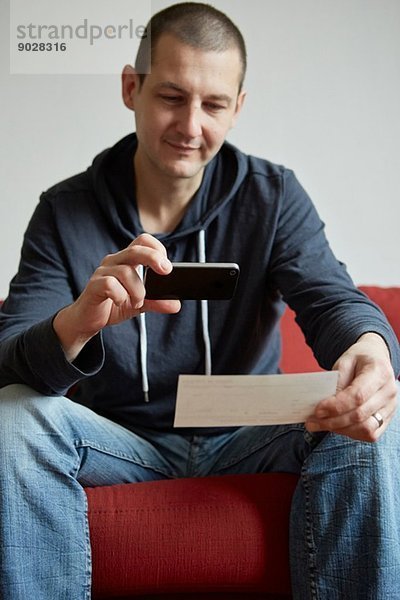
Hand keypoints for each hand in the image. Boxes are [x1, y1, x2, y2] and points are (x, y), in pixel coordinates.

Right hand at [53, 233, 180, 360]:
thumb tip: (176, 304)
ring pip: (125, 272)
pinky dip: (121, 295)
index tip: (167, 267)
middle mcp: (114, 262)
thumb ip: (157, 302)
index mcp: (126, 261)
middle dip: (154, 258)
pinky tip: (120, 302)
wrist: (87, 321)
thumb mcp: (139, 304)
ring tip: (137, 302)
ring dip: (138, 290)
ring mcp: (102, 272)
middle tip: (165, 272)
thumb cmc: (112, 305)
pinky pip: (110, 284)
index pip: (142, 241)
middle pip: (136, 250)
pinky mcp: (94, 285)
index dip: (157, 249)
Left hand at [305, 332, 397, 441]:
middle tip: (311, 422)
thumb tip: (325, 405)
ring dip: (340, 430)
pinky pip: (370, 434)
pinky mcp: (387, 418)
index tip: (317, 410)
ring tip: (320, 425)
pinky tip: (335, 426)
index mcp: (379, 372)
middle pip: (360, 415)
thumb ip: (338, 381)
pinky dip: (351, 433)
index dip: (336, 406)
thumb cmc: (359, 359)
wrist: (376, 359)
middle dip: (332, 421)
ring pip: (366, 429)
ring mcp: (390, 407)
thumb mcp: (345, 361)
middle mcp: (389, 392)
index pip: (358, 396)